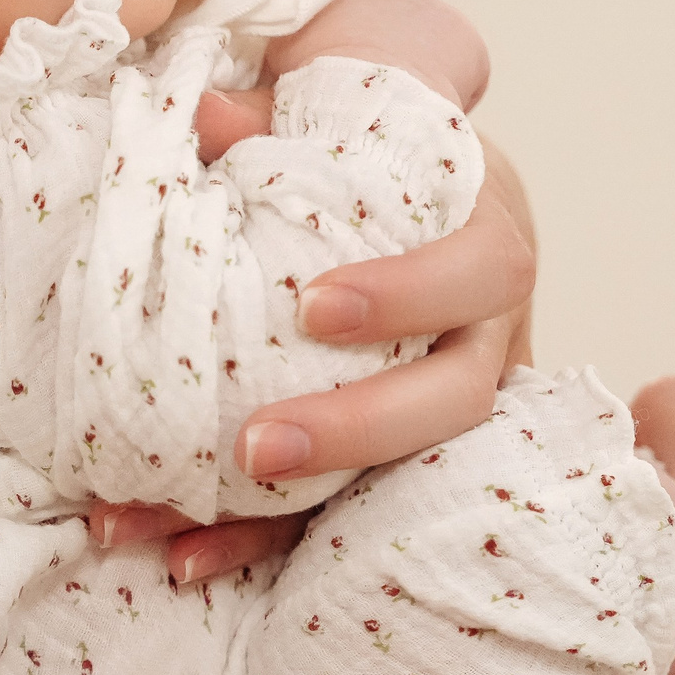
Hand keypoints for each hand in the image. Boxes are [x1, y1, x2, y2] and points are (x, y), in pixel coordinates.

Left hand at [91, 0, 531, 581]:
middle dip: (357, 431)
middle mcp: (490, 332)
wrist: (409, 173)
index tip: (313, 305)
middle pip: (456, 400)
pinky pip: (347, 513)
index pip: (478, 272)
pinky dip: (263, 542)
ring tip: (185, 537)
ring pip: (402, 479)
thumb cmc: (371, 147)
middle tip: (255, 447)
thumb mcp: (334, 117)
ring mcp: (455, 403)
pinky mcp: (406, 459)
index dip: (406, 295)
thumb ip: (269, 118)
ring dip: (290, 517)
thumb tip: (209, 116)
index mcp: (488, 234)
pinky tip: (184, 558)